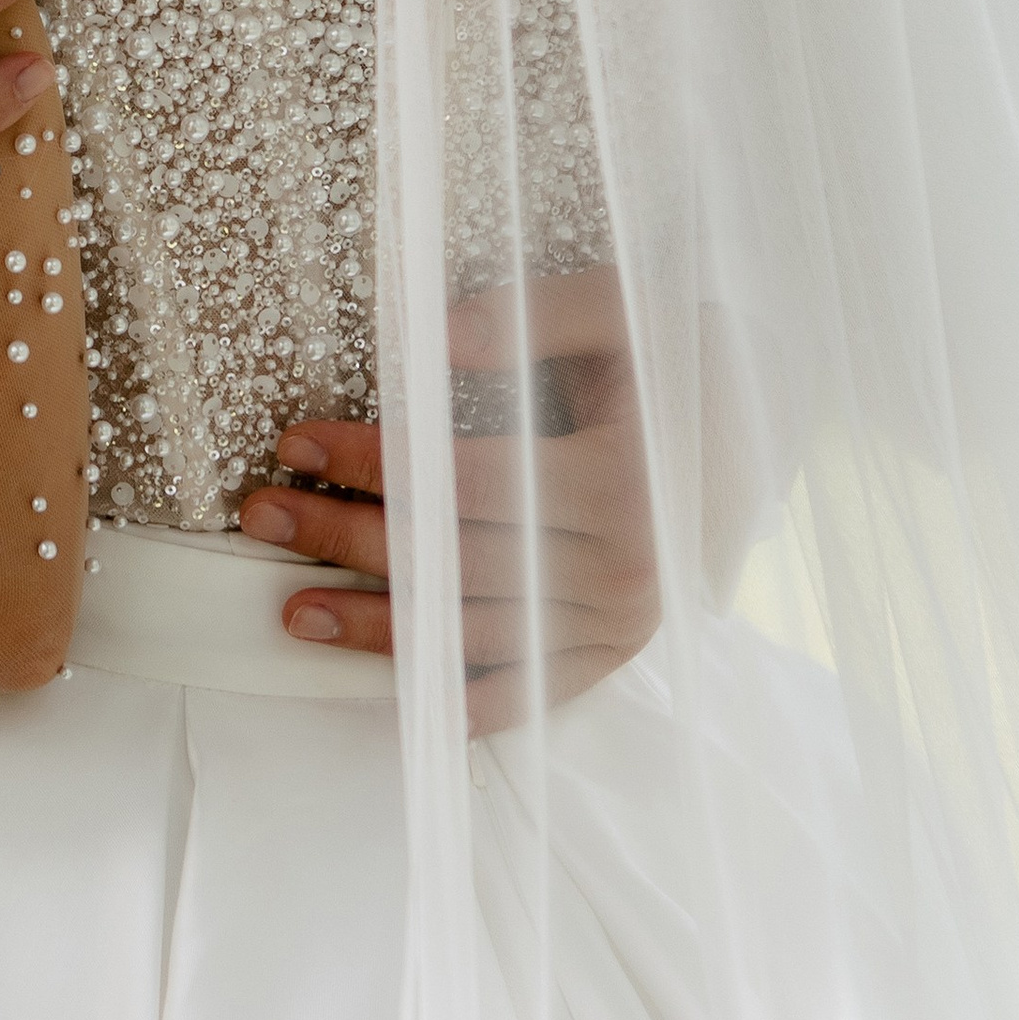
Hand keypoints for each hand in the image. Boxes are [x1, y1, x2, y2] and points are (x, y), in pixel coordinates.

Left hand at [234, 267, 655, 735]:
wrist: (754, 430)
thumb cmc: (668, 366)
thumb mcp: (620, 314)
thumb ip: (535, 316)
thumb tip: (441, 334)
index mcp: (622, 482)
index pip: (464, 478)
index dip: (372, 461)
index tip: (295, 443)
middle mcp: (624, 568)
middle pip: (455, 560)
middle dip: (347, 539)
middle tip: (264, 517)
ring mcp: (620, 624)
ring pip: (478, 636)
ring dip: (381, 629)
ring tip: (294, 611)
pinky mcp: (616, 655)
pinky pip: (531, 696)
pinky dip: (466, 705)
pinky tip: (400, 700)